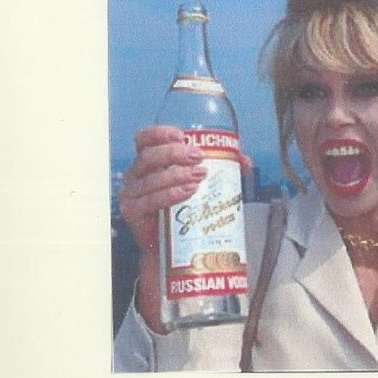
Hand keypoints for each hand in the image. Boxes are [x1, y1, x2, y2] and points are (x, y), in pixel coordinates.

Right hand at [118, 125, 253, 333]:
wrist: (172, 244)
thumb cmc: (183, 206)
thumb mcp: (199, 181)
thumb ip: (222, 167)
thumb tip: (244, 160)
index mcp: (150, 161)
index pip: (145, 139)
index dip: (159, 133)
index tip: (181, 135)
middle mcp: (137, 175)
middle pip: (148, 156)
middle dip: (174, 153)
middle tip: (198, 157)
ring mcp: (133, 194)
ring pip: (151, 179)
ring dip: (177, 175)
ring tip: (199, 176)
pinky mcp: (134, 213)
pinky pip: (150, 201)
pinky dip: (171, 194)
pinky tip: (188, 192)